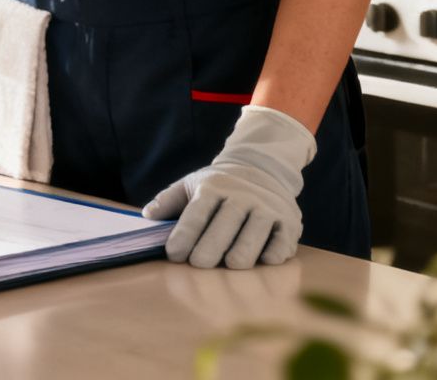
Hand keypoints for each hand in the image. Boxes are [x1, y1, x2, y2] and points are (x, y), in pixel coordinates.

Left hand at [143, 105, 314, 268]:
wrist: (264, 170)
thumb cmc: (219, 186)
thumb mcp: (191, 184)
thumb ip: (168, 200)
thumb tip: (148, 216)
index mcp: (213, 188)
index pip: (196, 215)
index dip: (184, 236)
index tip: (173, 255)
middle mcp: (241, 197)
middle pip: (224, 228)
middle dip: (209, 250)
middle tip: (198, 265)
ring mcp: (267, 209)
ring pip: (253, 238)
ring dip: (240, 256)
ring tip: (229, 266)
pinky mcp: (288, 222)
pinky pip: (280, 244)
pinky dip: (270, 256)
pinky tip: (260, 262)